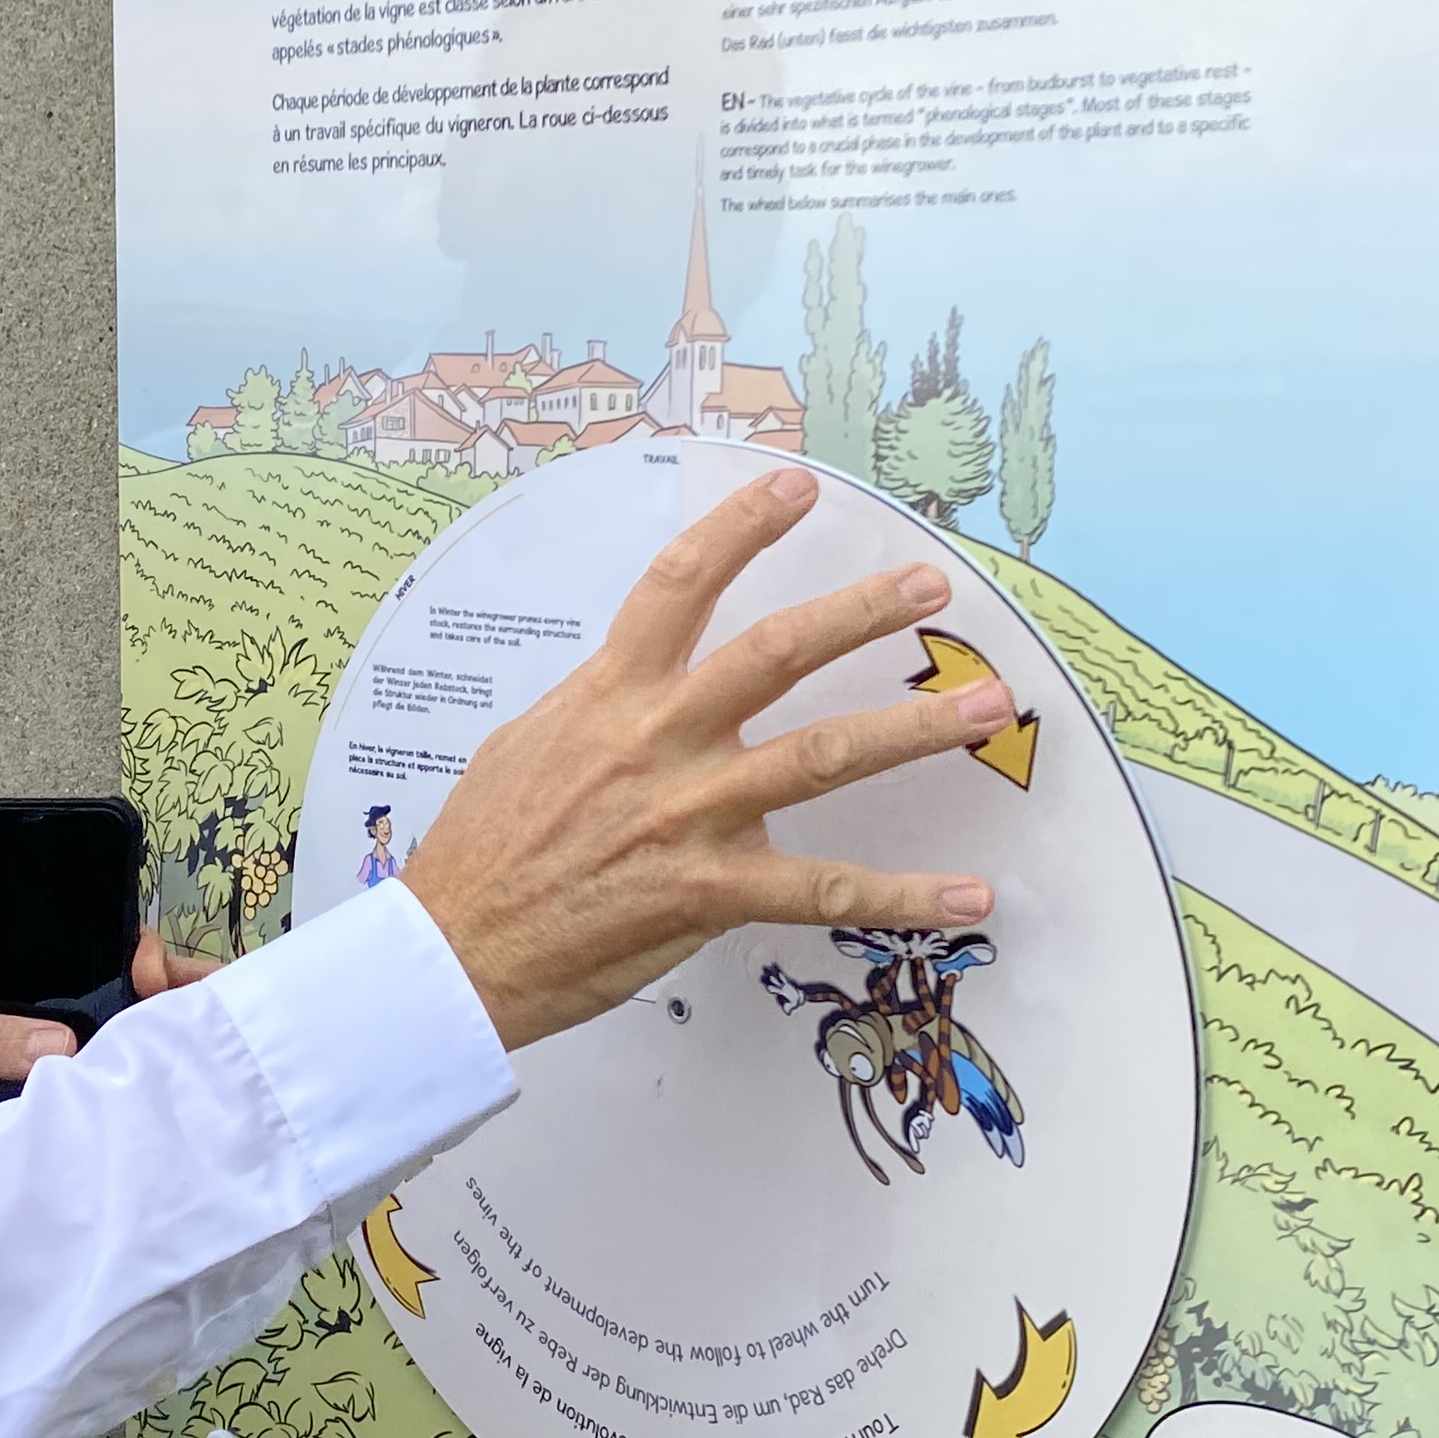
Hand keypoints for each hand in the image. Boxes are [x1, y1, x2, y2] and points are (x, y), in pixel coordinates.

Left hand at [0, 930, 213, 1179]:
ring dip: (148, 1062)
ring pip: (107, 1063)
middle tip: (204, 1014)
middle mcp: (26, 1022)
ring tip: (200, 1066)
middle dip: (163, 1000)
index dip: (127, 948)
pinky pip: (82, 1122)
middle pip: (111, 1001)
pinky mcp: (31, 1134)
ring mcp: (33, 1080)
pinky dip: (115, 1122)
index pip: (79, 945)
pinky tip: (156, 1123)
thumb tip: (61, 1046)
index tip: (150, 969)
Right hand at [398, 466, 1008, 1048]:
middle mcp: (658, 740)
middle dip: (861, 613)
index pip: (679, 584)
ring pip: (820, 758)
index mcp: (609, 694)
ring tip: (985, 706)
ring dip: (913, 730)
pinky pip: (824, 893)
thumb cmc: (482, 850)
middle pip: (776, 652)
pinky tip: (968, 898)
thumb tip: (638, 686)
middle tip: (932, 586)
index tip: (796, 485)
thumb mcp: (528, 744)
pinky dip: (903, 899)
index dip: (740, 527)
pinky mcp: (707, 894)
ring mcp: (688, 815)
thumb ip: (597, 708)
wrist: (453, 952)